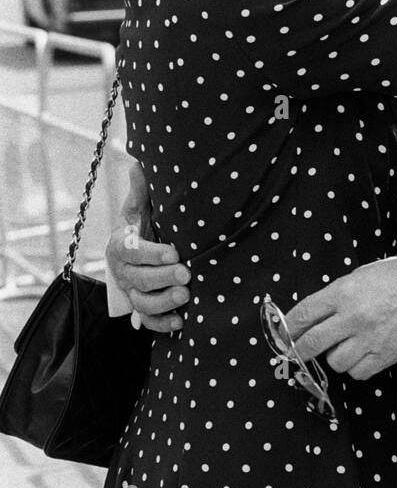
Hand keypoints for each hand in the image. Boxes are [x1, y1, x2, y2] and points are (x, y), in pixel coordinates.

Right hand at [106, 160, 189, 332]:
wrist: (135, 252)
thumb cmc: (141, 226)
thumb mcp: (140, 208)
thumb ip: (141, 190)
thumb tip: (139, 163)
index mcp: (120, 244)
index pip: (132, 250)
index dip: (152, 253)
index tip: (175, 251)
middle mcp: (122, 271)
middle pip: (138, 279)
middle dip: (163, 277)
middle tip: (186, 274)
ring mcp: (131, 292)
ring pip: (142, 303)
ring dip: (163, 302)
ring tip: (186, 296)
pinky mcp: (140, 308)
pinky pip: (147, 321)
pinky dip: (162, 324)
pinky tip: (181, 321)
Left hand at [283, 256, 396, 379]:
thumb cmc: (394, 277)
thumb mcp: (358, 276)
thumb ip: (335, 296)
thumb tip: (313, 316)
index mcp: (343, 293)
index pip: (303, 314)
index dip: (288, 328)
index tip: (285, 334)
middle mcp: (352, 317)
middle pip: (311, 343)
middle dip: (300, 349)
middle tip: (299, 351)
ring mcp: (368, 338)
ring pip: (334, 362)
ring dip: (334, 356)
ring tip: (344, 347)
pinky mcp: (384, 355)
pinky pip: (358, 373)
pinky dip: (356, 367)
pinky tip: (360, 355)